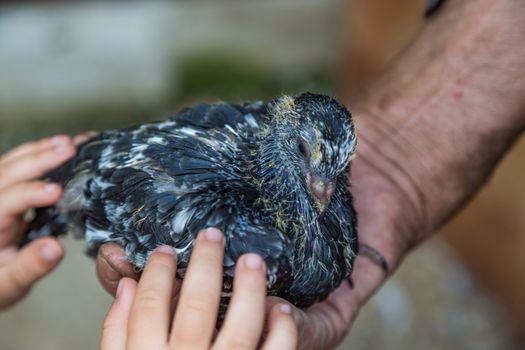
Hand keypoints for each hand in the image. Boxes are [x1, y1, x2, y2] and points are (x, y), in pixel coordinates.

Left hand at [0, 135, 76, 309]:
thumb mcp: (10, 285)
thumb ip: (30, 267)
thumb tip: (55, 249)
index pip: (7, 202)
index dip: (31, 194)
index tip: (58, 191)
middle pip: (7, 174)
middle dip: (39, 159)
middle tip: (70, 149)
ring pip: (9, 164)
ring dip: (39, 151)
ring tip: (68, 143)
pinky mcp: (5, 193)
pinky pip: (15, 166)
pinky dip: (38, 153)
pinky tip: (58, 146)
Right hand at [100, 228, 296, 349]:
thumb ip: (117, 331)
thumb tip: (127, 285)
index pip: (150, 304)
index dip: (158, 270)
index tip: (166, 250)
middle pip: (198, 304)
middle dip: (206, 262)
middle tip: (212, 235)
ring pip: (241, 327)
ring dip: (250, 288)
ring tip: (252, 260)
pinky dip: (281, 330)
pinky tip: (280, 309)